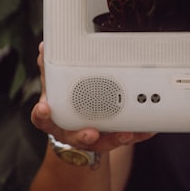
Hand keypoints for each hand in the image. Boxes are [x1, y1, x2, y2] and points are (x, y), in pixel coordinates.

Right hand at [30, 42, 155, 151]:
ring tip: (126, 133)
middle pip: (74, 137)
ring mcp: (91, 138)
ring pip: (102, 143)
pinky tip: (147, 130)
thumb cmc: (66, 106)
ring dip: (115, 138)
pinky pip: (123, 139)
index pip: (43, 118)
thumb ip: (51, 69)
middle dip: (83, 136)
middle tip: (91, 133)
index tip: (44, 108)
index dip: (41, 114)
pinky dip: (136, 135)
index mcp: (55, 119)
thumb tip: (44, 47)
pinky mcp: (110, 140)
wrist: (78, 130)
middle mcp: (70, 132)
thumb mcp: (56, 87)